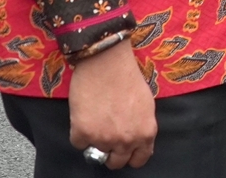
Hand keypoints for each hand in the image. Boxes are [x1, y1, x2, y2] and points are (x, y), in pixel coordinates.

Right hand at [68, 42, 155, 169]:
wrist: (106, 62)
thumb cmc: (128, 78)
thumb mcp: (146, 105)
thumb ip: (141, 127)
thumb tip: (134, 140)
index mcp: (146, 133)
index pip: (139, 159)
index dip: (131, 155)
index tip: (124, 150)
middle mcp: (126, 140)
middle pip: (116, 162)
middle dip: (111, 152)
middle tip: (106, 136)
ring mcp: (104, 139)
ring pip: (96, 153)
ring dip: (95, 139)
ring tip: (97, 117)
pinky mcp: (83, 133)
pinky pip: (79, 144)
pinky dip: (79, 133)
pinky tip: (85, 114)